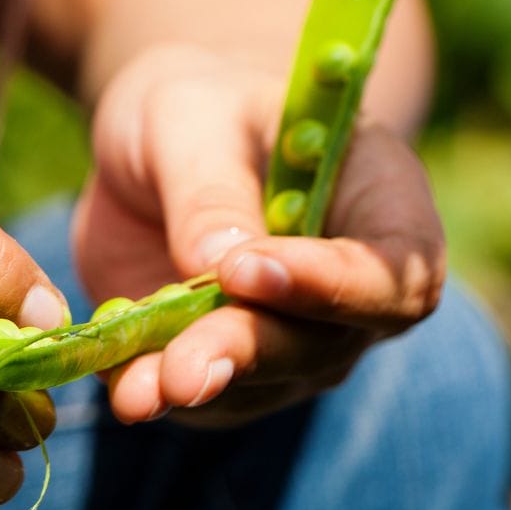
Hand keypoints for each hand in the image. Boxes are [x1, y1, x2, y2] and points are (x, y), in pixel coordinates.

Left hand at [73, 44, 444, 426]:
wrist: (163, 148)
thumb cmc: (201, 110)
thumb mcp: (192, 117)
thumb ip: (208, 187)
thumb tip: (215, 266)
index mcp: (384, 202)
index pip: (391, 271)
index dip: (334, 287)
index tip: (246, 272)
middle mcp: (359, 287)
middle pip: (327, 343)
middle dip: (247, 351)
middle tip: (181, 367)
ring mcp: (305, 338)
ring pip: (268, 382)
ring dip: (200, 387)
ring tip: (134, 392)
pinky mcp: (242, 370)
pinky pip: (211, 399)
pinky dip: (161, 393)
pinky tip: (119, 383)